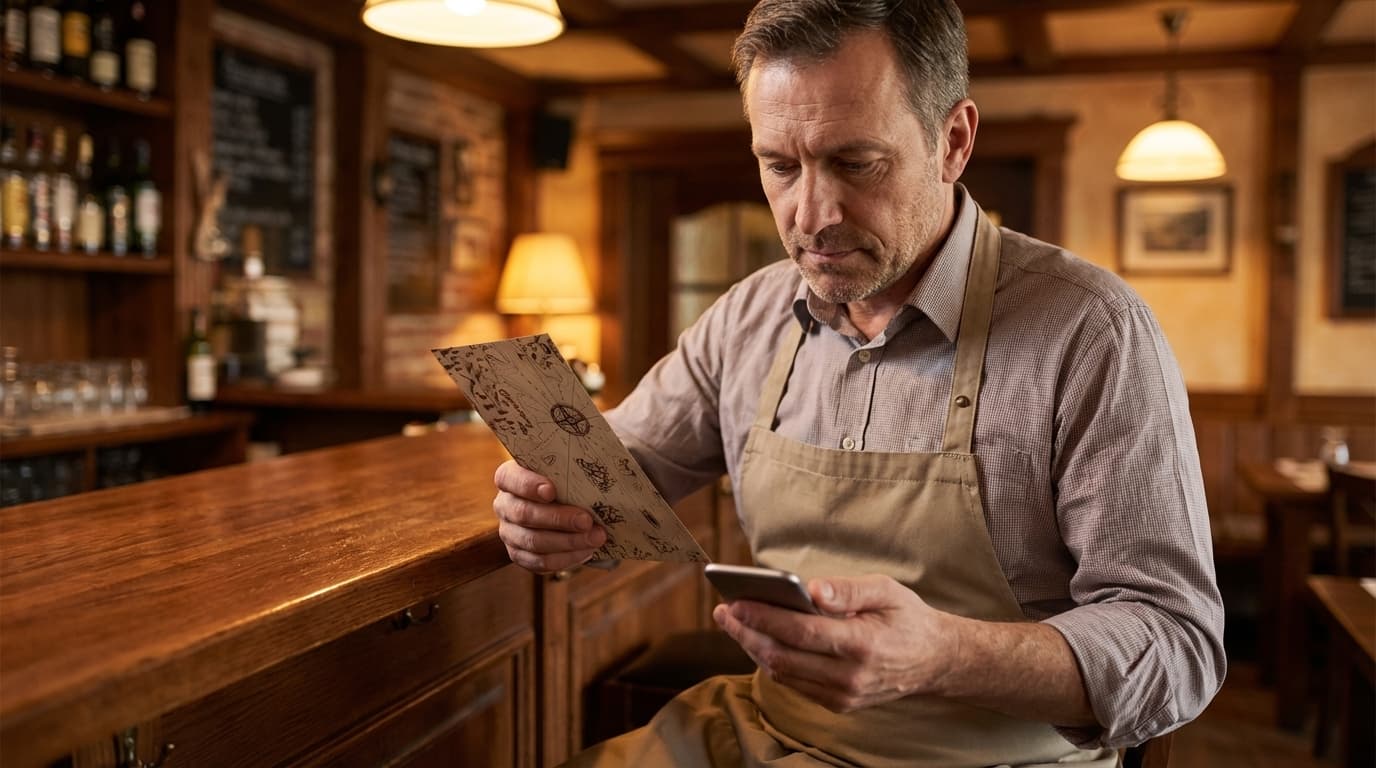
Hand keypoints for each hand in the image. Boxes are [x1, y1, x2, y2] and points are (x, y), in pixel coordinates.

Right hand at [493, 460, 605, 573]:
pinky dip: (566, 558)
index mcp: (510, 478)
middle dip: (558, 519)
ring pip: (534, 541)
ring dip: (568, 541)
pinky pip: (540, 561)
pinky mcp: (519, 554)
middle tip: (586, 521)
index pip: (509, 478)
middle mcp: (505, 505)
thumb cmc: (564, 482)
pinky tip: (586, 551)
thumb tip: (594, 475)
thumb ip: (571, 471)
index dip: (528, 485)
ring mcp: (509, 532)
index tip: (551, 491)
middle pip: (524, 514)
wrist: (562, 507)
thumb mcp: (564, 471)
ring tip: (595, 538)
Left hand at [712, 574, 952, 711]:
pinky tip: (759, 639)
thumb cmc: (907, 618)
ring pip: (783, 673)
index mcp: (862, 644)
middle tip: (724, 611)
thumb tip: (810, 589)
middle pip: (782, 657)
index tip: (736, 601)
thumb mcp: (886, 591)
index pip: (800, 632)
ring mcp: (843, 696)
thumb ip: (848, 590)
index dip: (763, 617)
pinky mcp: (838, 704)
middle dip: (747, 633)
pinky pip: (795, 684)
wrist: (935, 662)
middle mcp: (850, 677)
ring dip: (754, 648)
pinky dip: (773, 661)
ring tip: (734, 622)